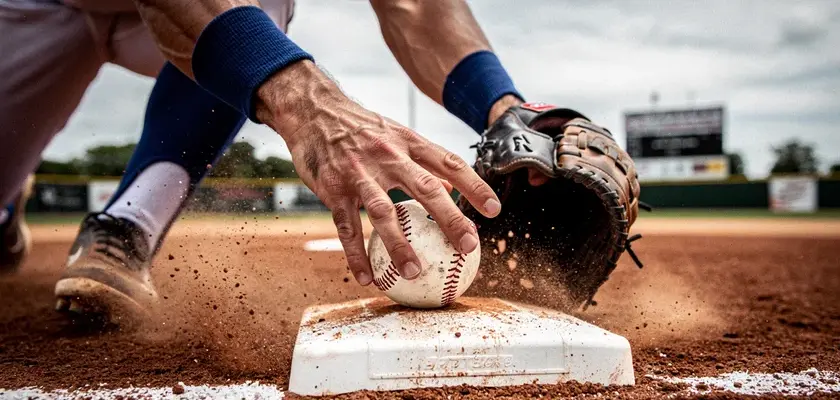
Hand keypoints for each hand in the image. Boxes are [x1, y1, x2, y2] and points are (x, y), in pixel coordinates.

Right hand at [256, 62, 501, 285]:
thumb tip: (452, 188)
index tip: (494, 210)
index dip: (474, 186)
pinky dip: (357, 255)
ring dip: (400, 246)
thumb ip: (423, 161)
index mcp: (408, 142)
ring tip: (415, 273)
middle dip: (450, 219)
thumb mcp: (396, 135)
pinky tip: (368, 279)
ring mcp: (359, 173)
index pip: (449, 163)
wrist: (312, 111)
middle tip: (468, 247)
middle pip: (426, 189)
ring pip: (384, 212)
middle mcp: (388, 156)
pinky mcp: (333, 189)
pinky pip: (347, 227)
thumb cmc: (361, 128)